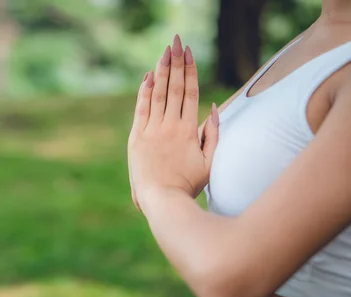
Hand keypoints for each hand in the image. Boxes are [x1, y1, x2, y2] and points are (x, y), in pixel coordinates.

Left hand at [128, 35, 219, 210]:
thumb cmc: (187, 184)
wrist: (161, 200)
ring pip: (158, 94)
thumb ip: (213, 134)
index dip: (190, 70)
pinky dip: (145, 91)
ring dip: (162, 71)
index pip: (190, 92)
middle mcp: (170, 126)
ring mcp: (152, 130)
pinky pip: (141, 109)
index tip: (189, 53)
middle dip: (176, 62)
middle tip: (177, 41)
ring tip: (165, 51)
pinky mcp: (136, 137)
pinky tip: (148, 76)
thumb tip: (214, 107)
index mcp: (188, 130)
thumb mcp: (209, 162)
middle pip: (175, 88)